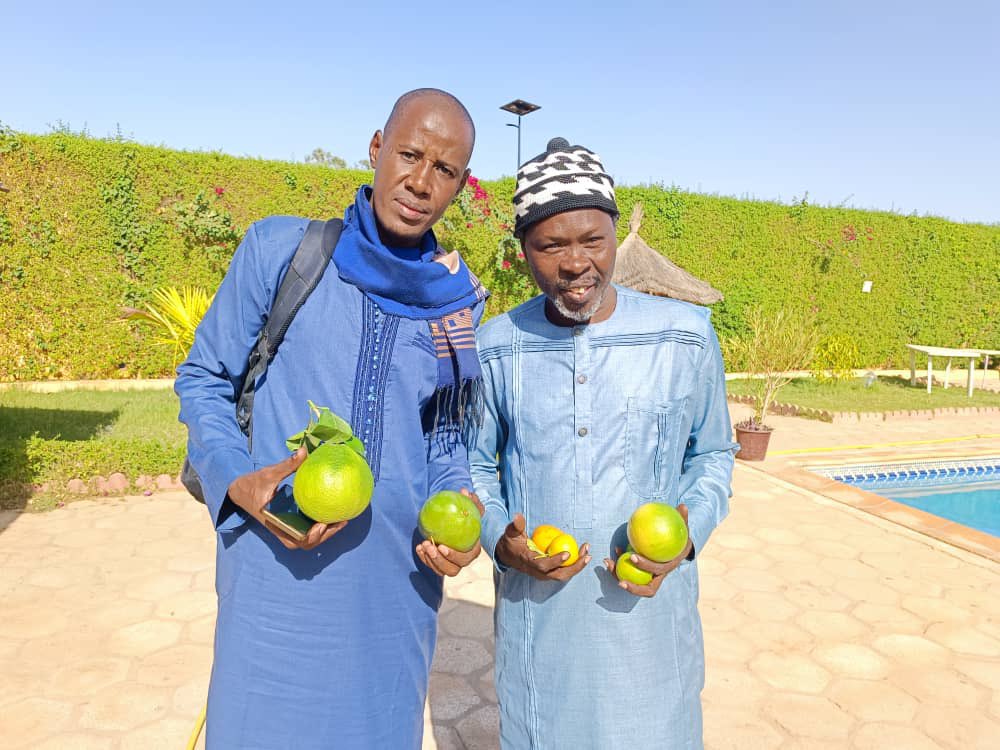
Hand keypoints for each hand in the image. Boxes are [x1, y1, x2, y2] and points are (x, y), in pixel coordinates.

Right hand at [226, 448, 346, 550]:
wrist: (239, 492)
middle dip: (326, 535)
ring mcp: (287, 528)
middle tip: (342, 520)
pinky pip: (308, 528)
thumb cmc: (253, 484)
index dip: (311, 536)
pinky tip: (334, 511)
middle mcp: (282, 530)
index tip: (323, 524)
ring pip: (310, 538)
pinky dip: (321, 525)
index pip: (296, 539)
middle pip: (308, 542)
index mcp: (276, 524)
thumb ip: (287, 465)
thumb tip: (305, 451)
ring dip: (326, 532)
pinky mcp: (290, 523)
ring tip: (342, 517)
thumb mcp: (269, 474)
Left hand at [416, 489, 483, 576]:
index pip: (465, 557)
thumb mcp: (472, 508)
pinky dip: (425, 559)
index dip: (454, 556)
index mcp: (472, 550)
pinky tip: (419, 547)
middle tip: (430, 545)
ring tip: (423, 545)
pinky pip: (433, 566)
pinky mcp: (441, 564)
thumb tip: (465, 492)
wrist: (458, 523)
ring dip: (431, 560)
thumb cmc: (467, 516)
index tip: (442, 546)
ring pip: (442, 570)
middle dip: (439, 560)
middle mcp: (463, 561)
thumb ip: (471, 501)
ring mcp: (451, 564)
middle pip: (453, 569)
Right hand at [495, 513, 589, 581]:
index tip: (567, 553)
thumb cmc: (511, 542)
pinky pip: (564, 570)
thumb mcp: (511, 533)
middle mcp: (537, 572)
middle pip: (559, 575)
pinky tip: (582, 552)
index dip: (555, 561)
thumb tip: (517, 516)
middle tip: (586, 555)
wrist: (508, 555)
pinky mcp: (549, 572)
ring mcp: (544, 574)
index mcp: (529, 563)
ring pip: (564, 574)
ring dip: (577, 565)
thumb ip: (516, 525)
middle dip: (575, 567)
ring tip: (587, 552)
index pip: (543, 565)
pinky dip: (574, 563)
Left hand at [603, 504, 691, 597]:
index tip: (632, 556)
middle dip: (633, 586)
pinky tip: (613, 553)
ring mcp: (650, 578)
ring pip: (634, 584)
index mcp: (669, 566)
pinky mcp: (642, 575)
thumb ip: (683, 519)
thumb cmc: (680, 538)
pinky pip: (629, 573)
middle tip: (619, 579)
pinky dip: (620, 566)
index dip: (645, 566)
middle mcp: (659, 576)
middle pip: (647, 589)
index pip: (658, 570)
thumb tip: (683, 506)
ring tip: (607, 563)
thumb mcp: (683, 530)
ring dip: (619, 576)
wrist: (680, 550)